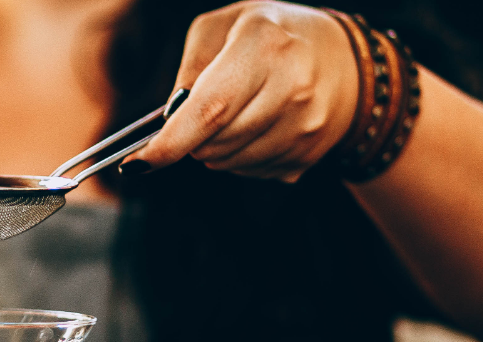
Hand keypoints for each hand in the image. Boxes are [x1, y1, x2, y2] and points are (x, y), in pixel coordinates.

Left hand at [120, 1, 357, 182]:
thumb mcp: (224, 26)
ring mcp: (306, 125)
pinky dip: (241, 157)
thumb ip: (190, 66)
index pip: (211, 108)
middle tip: (203, 112)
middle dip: (192, 138)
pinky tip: (258, 127)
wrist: (344, 58)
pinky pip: (253, 172)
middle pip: (216, 142)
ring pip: (231, 163)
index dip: (171, 142)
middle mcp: (293, 86)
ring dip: (216, 149)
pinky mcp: (311, 154)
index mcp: (264, 45)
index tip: (138, 162)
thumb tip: (172, 118)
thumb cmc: (272, 35)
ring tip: (236, 114)